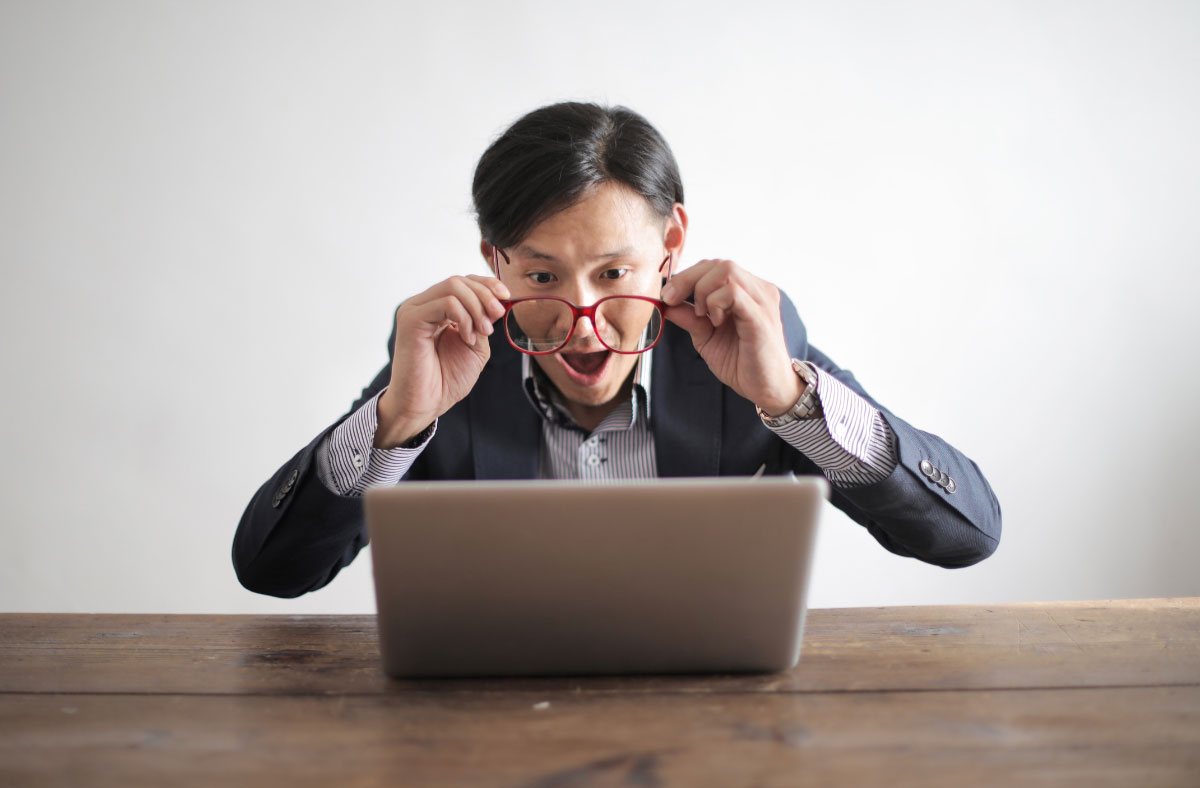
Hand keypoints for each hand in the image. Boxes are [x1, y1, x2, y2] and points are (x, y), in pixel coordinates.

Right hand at [375, 274, 509, 447]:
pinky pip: (446, 303)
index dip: (487, 284)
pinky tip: (467, 338)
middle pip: (459, 281)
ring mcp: (415, 310)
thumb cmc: (447, 379)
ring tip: (483, 332)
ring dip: (477, 308)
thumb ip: (483, 321)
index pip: (463, 282)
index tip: (506, 296)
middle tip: (497, 316)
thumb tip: (497, 302)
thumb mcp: (476, 345)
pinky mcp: (411, 319)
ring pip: (453, 287)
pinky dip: (464, 318)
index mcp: (437, 309)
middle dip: (485, 295)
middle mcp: (423, 305)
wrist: (427, 404)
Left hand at [660, 259, 802, 414]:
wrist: (766, 389)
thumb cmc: (741, 363)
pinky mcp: (761, 317)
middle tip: (671, 300)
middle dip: (688, 279)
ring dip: (703, 291)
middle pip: (719, 264)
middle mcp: (758, 290)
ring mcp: (762, 301)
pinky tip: (714, 321)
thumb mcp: (706, 337)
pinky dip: (715, 303)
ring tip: (702, 315)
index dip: (687, 276)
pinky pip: (734, 293)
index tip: (667, 296)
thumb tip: (666, 304)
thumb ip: (690, 318)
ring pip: (727, 271)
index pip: (715, 267)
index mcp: (747, 291)